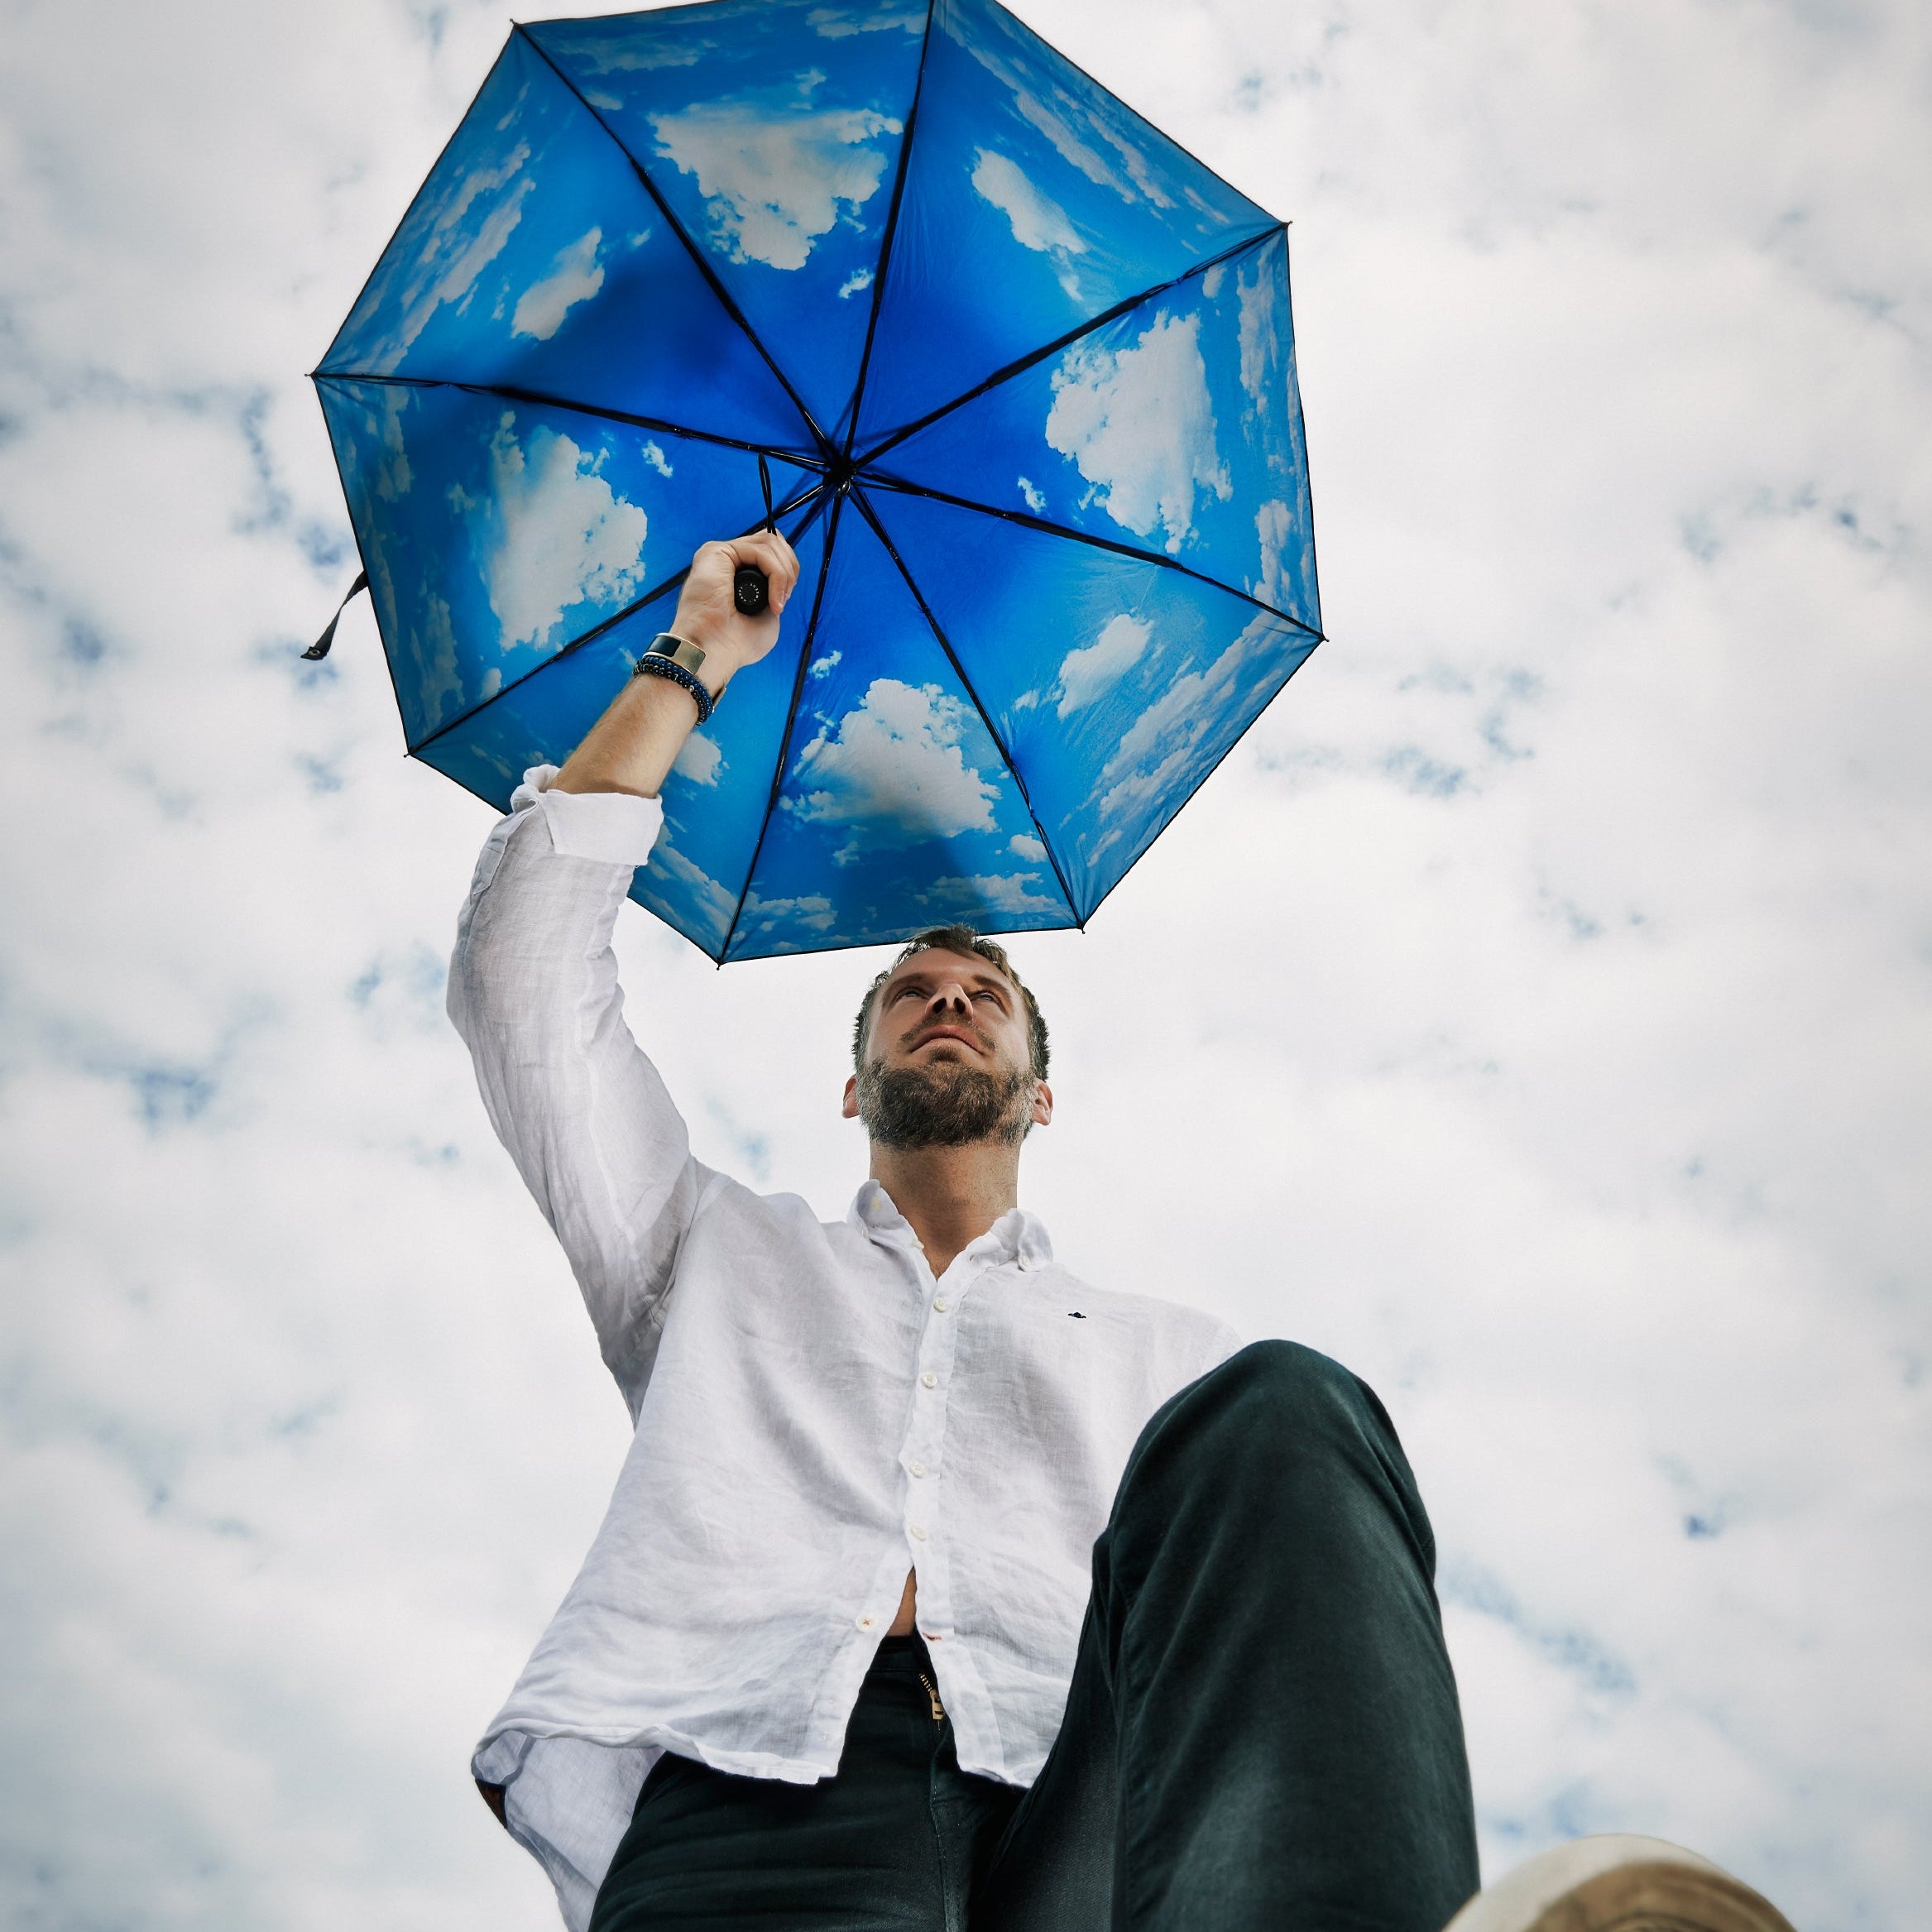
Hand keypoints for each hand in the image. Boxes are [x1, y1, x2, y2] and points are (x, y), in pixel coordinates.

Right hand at [669, 530, 800, 691]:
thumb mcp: (766, 616)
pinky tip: (772, 600)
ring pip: (769, 542)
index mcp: (736, 574)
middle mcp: (728, 561)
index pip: (769, 551)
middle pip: (771, 541)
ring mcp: (721, 555)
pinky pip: (759, 551)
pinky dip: (775, 574)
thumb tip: (783, 579)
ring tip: (777, 601)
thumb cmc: (735, 643)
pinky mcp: (716, 552)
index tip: (784, 599)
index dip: (786, 569)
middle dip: (789, 567)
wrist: (712, 652)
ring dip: (783, 573)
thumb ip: (773, 593)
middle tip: (783, 598)